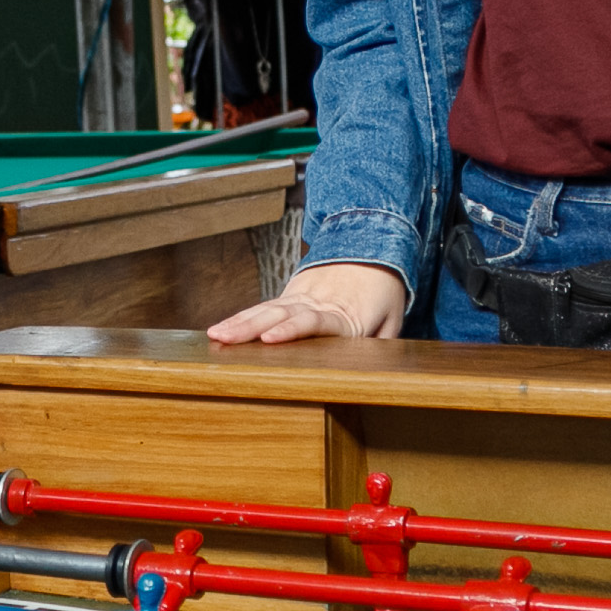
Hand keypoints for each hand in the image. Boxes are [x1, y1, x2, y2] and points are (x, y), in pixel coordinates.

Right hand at [207, 261, 409, 343]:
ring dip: (239, 323)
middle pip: (280, 315)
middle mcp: (316, 302)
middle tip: (225, 339)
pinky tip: (221, 329)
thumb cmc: (384, 288)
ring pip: (266, 310)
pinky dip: (241, 318)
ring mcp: (300, 296)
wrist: (373, 242)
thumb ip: (382, 343)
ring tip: (216, 335)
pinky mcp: (290, 295)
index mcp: (344, 312)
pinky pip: (263, 307)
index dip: (291, 330)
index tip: (270, 338)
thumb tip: (373, 369)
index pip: (314, 322)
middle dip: (250, 328)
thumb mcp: (394, 318)